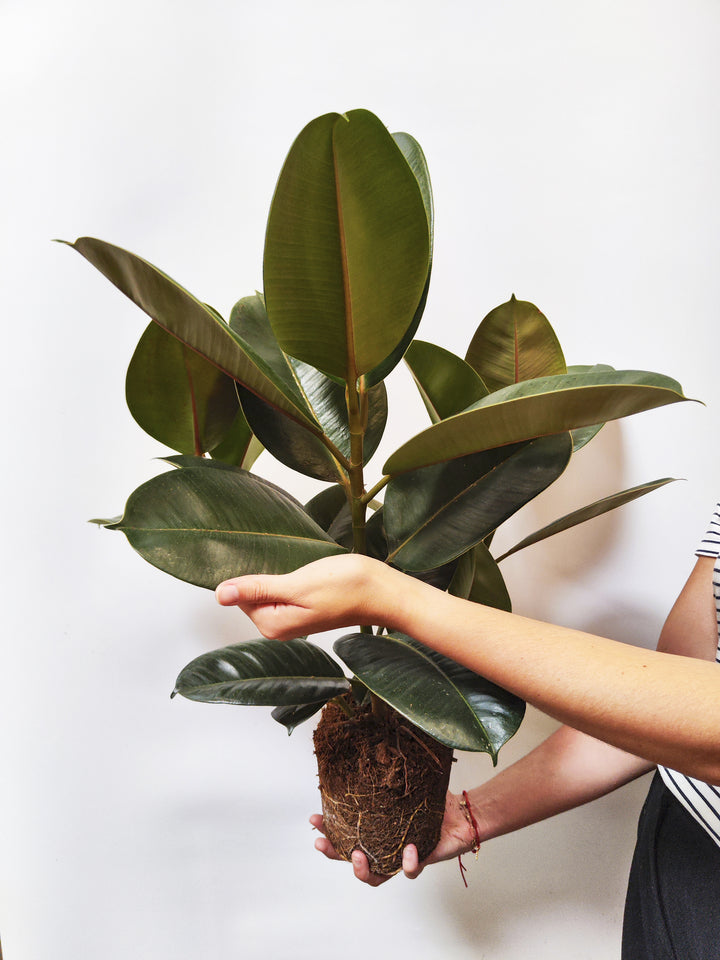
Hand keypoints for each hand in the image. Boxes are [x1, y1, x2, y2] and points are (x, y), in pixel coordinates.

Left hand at [215, 554, 405, 639]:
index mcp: (273, 624)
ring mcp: (293, 619)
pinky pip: (283, 590)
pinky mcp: (304, 609)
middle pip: (252, 593)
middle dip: (266, 575)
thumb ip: (258, 589)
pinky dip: (289, 578)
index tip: (275, 567)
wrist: (383, 591)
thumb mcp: (298, 585)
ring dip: (279, 575)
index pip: (240, 595)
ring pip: (268, 589)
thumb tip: (220, 594)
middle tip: (294, 569)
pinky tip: (307, 573)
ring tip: (304, 571)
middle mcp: (280, 627)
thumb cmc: (348, 587)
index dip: (252, 576)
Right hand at [310, 792, 477, 885]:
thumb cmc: (434, 800)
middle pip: (353, 860)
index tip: (315, 819)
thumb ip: (388, 777)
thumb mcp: (406, 784)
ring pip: (377, 876)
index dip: (329, 831)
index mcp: (379, 830)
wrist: (463, 812)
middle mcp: (387, 846)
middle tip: (324, 844)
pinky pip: (411, 869)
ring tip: (359, 857)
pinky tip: (409, 848)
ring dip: (363, 870)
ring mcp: (402, 856)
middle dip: (335, 854)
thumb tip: (367, 747)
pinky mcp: (422, 861)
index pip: (347, 834)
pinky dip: (408, 862)